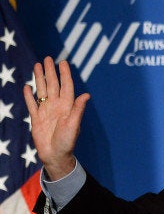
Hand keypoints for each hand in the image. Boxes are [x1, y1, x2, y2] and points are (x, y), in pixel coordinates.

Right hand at [23, 57, 89, 179]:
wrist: (56, 155)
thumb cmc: (68, 141)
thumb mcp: (74, 125)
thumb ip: (78, 109)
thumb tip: (86, 95)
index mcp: (67, 107)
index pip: (66, 86)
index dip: (65, 74)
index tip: (63, 62)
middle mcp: (57, 106)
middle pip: (53, 85)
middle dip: (50, 72)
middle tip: (47, 58)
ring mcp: (46, 111)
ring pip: (42, 91)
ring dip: (40, 78)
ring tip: (37, 66)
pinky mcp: (36, 119)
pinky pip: (32, 104)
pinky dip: (29, 96)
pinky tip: (27, 87)